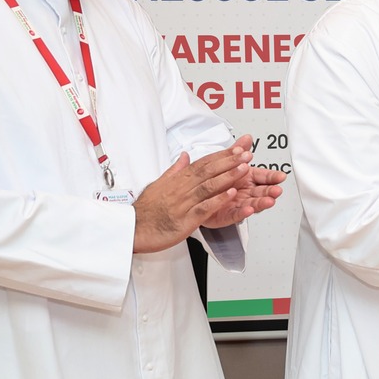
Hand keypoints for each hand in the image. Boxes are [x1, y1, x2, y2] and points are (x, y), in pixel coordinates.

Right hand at [133, 142, 254, 252]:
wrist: (132, 229)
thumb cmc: (146, 210)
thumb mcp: (158, 185)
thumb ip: (175, 171)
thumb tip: (185, 156)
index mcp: (177, 180)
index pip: (202, 164)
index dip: (220, 156)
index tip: (236, 149)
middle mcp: (181, 189)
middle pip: (207, 172)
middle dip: (228, 162)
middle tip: (246, 154)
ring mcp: (183, 204)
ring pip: (208, 187)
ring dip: (227, 177)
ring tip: (243, 169)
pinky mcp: (184, 220)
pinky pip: (203, 208)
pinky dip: (217, 201)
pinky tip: (231, 195)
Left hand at [198, 139, 284, 226]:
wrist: (198, 197)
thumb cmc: (215, 181)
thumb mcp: (225, 162)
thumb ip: (238, 151)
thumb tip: (247, 138)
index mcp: (246, 178)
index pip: (263, 176)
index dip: (272, 176)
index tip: (280, 176)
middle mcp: (245, 191)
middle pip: (261, 191)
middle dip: (270, 191)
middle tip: (277, 190)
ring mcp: (239, 203)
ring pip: (253, 203)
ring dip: (262, 203)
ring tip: (269, 201)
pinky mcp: (228, 215)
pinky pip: (236, 214)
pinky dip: (243, 213)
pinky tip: (249, 210)